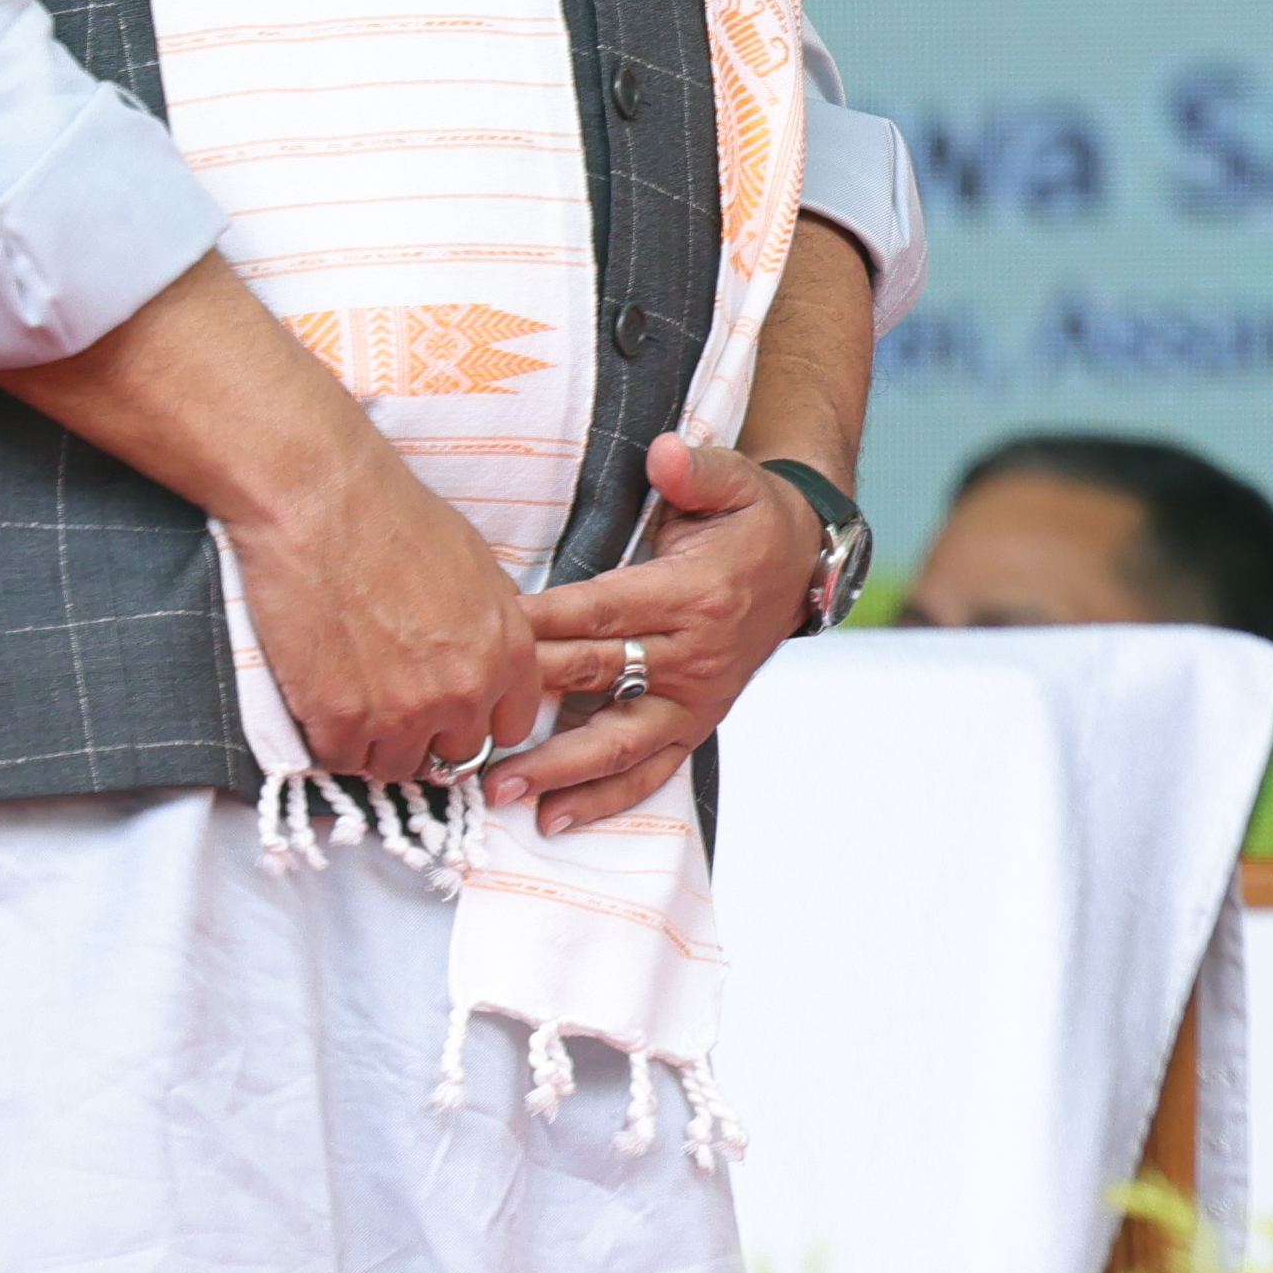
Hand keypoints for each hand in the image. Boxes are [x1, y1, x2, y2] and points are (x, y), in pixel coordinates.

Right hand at [228, 441, 543, 786]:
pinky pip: (342, 760)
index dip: (479, 722)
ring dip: (378, 745)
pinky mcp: (340, 718)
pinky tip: (325, 706)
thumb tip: (487, 658)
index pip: (512, 728)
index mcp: (508, 653)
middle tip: (397, 708)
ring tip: (358, 706)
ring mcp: (403, 711)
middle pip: (455, 755)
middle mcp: (465, 691)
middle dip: (429, 737)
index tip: (453, 714)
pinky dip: (332, 742)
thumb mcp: (480, 571)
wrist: (326, 505)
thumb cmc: (399, 522)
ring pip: (397, 767)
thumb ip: (493, 628)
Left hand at [511, 439, 815, 833]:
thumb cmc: (754, 521)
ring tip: (500, 789)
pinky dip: (604, 798)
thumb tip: (664, 453)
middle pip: (597, 677)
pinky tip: (554, 819)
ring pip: (620, 741)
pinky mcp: (697, 723)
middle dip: (527, 701)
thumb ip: (698, 469)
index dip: (539, 624)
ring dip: (558, 769)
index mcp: (695, 593)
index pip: (600, 610)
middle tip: (466, 722)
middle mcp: (696, 653)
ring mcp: (697, 698)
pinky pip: (651, 769)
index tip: (481, 636)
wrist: (806, 565)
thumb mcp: (737, 481)